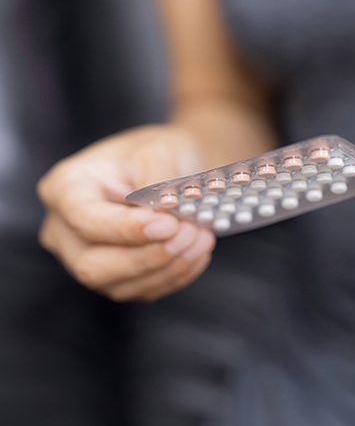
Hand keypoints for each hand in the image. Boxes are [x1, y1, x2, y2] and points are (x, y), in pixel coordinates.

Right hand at [38, 125, 215, 301]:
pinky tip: (197, 253)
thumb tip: (164, 212)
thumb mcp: (158, 151)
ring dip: (167, 268)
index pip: (84, 219)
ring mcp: (86, 258)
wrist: (172, 169)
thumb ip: (157, 181)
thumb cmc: (157, 155)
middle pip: (92, 264)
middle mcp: (65, 229)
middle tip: (189, 233)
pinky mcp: (115, 278)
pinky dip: (175, 276)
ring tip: (201, 238)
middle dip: (147, 256)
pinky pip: (141, 291)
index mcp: (66, 187)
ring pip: (117, 285)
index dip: (126, 228)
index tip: (168, 224)